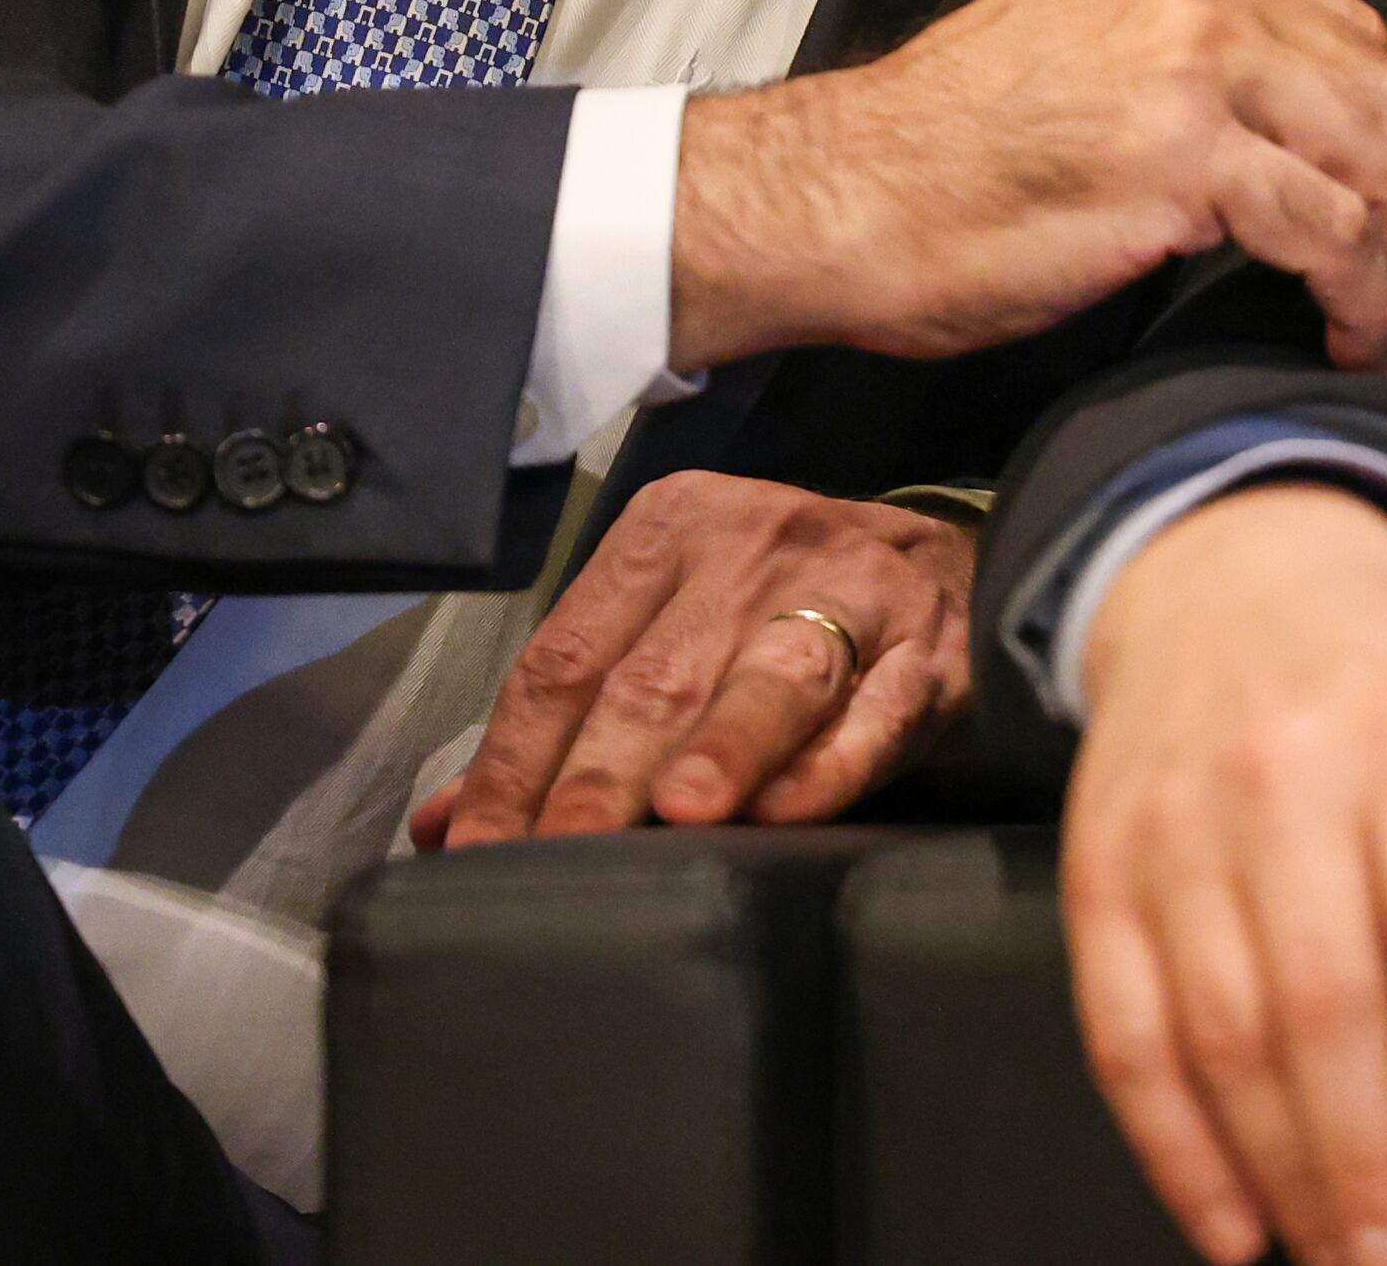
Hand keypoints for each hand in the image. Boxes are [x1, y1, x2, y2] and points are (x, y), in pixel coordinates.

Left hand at [410, 473, 970, 848]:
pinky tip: (788, 810)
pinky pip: (879, 711)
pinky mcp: (932, 648)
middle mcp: (757, 544)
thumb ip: (566, 715)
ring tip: (679, 815)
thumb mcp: (666, 625)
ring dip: (725, 748)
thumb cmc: (775, 607)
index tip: (480, 851)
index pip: (569, 653)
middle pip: (659, 677)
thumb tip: (446, 823)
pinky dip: (831, 764)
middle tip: (556, 859)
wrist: (940, 564)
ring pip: (774, 677)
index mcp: (670, 529)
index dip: (517, 759)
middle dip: (600, 778)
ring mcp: (854, 588)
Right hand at [669, 0, 1386, 371]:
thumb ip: (1202, 45)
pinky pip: (1334, 231)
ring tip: (1386, 330)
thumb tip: (1314, 123)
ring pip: (1379, 161)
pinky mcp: (1187, 153)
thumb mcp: (1091, 37)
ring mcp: (1197, 56)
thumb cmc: (951, 147)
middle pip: (1384, 92)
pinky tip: (1350, 339)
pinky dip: (1365, 296)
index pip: (1350, 33)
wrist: (841, 197)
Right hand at [1066, 487, 1386, 1265]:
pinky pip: (1123, 1035)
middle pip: (1321, 998)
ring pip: (1218, 1033)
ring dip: (1279, 1172)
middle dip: (1367, 1159)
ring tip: (1339, 1260)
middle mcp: (1284, 782)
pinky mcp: (1096, 875)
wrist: (1234, 571)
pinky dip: (1172, 1147)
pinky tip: (1231, 1224)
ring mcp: (1176, 830)